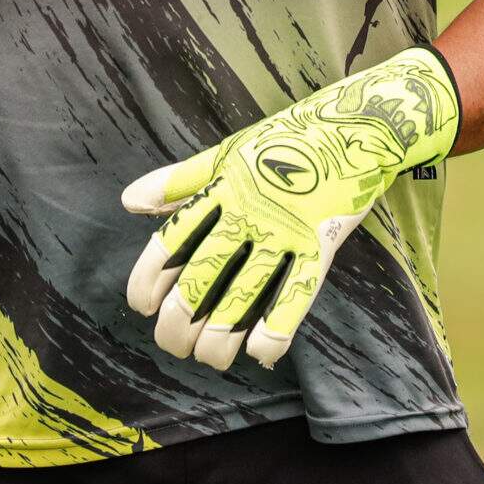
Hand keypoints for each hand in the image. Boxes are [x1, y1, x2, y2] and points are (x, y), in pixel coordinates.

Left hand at [122, 46, 458, 372]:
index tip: (141, 306)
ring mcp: (286, 231)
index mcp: (220, 190)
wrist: (355, 126)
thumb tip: (128, 202)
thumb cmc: (286, 140)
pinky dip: (276, 331)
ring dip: (219, 338)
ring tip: (209, 357)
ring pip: (243, 297)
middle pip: (201, 279)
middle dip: (178, 323)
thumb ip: (179, 182)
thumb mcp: (226, 154)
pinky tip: (259, 353)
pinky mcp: (322, 245)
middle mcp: (248, 213)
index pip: (170, 242)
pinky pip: (297, 296)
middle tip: (173, 343)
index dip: (148, 279)